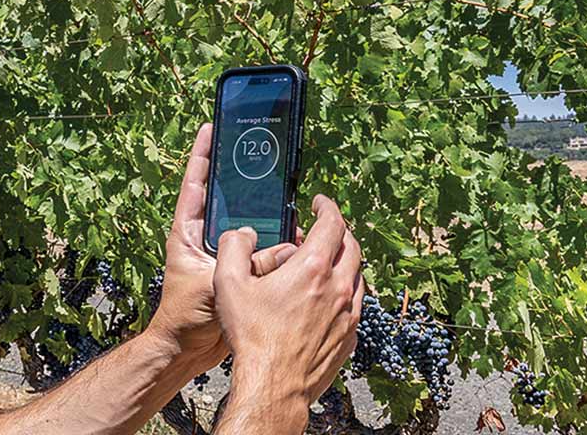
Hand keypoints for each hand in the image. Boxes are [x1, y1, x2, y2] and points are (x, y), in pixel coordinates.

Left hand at [145, 123, 298, 376]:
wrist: (185, 350)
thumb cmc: (185, 316)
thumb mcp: (212, 283)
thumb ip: (245, 265)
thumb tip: (282, 249)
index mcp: (187, 232)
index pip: (194, 185)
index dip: (202, 155)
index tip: (210, 127)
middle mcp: (205, 237)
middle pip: (228, 200)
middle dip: (246, 181)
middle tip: (263, 155)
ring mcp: (223, 254)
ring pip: (253, 228)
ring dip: (270, 221)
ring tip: (291, 206)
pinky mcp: (240, 273)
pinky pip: (264, 254)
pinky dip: (279, 248)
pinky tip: (299, 241)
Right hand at [212, 195, 363, 413]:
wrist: (273, 384)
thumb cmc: (252, 336)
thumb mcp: (228, 284)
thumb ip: (233, 248)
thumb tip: (242, 233)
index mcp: (313, 268)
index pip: (333, 223)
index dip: (327, 207)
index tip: (319, 202)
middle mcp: (338, 288)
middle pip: (353, 246)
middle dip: (339, 230)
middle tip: (323, 227)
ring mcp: (349, 314)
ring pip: (358, 275)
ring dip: (345, 261)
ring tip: (325, 261)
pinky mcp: (350, 337)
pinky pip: (356, 304)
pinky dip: (346, 290)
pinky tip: (327, 296)